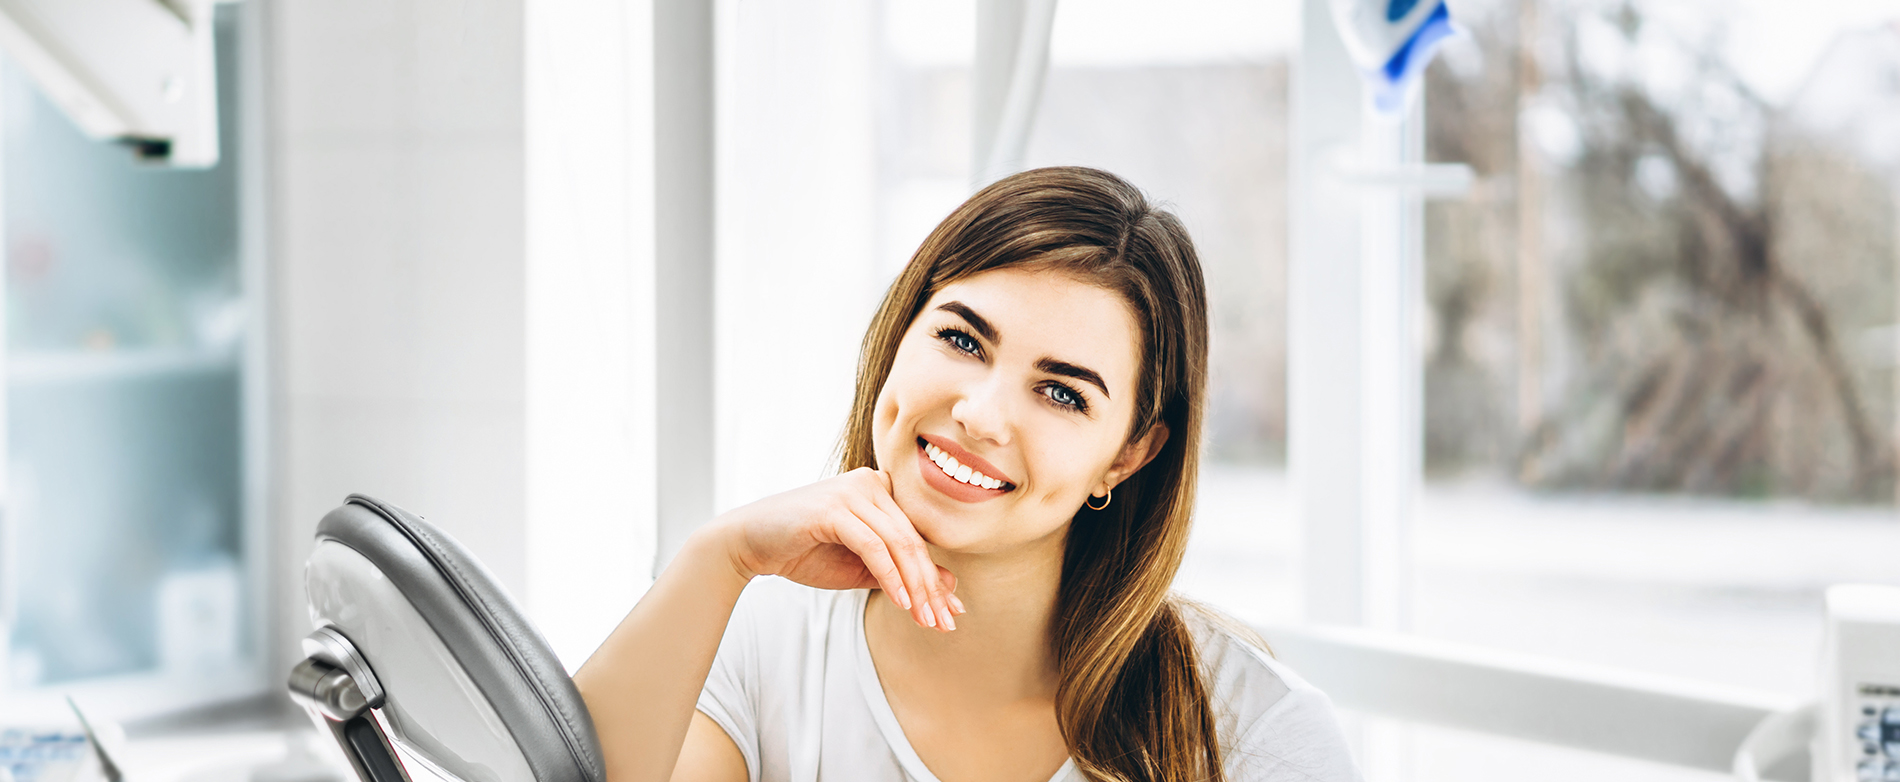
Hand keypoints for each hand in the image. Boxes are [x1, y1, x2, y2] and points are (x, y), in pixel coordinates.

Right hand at [711, 467, 963, 630]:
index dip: (936, 577)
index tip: (952, 612)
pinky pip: (873, 545)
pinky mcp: (835, 507)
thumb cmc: (806, 553)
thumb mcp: (862, 568)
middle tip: (945, 622)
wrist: (749, 544)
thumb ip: (902, 573)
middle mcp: (871, 483)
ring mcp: (853, 491)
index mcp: (880, 490)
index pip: (918, 537)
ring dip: (915, 586)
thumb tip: (950, 587)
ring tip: (926, 619)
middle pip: (913, 541)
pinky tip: (900, 602)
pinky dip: (890, 576)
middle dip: (930, 587)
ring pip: (899, 543)